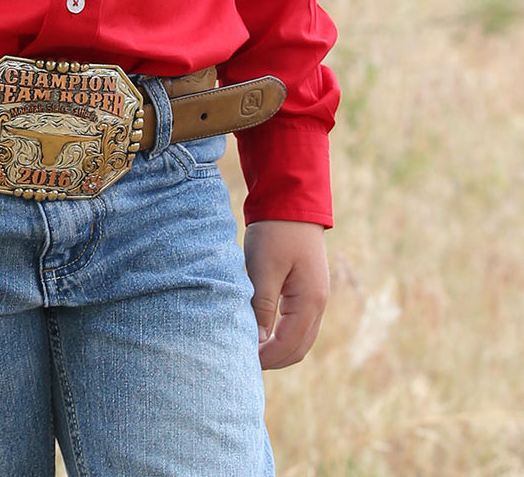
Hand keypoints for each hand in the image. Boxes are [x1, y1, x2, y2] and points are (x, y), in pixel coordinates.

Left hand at [243, 219, 328, 369]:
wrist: (291, 200)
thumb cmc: (275, 232)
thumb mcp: (264, 269)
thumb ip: (262, 307)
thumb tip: (257, 342)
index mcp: (310, 301)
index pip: (289, 345)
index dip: (266, 358)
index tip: (242, 360)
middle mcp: (319, 304)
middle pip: (298, 348)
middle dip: (273, 359)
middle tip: (244, 361)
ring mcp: (316, 297)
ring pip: (301, 338)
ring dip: (279, 349)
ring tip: (251, 350)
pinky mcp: (308, 289)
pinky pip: (299, 324)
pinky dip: (283, 334)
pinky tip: (261, 331)